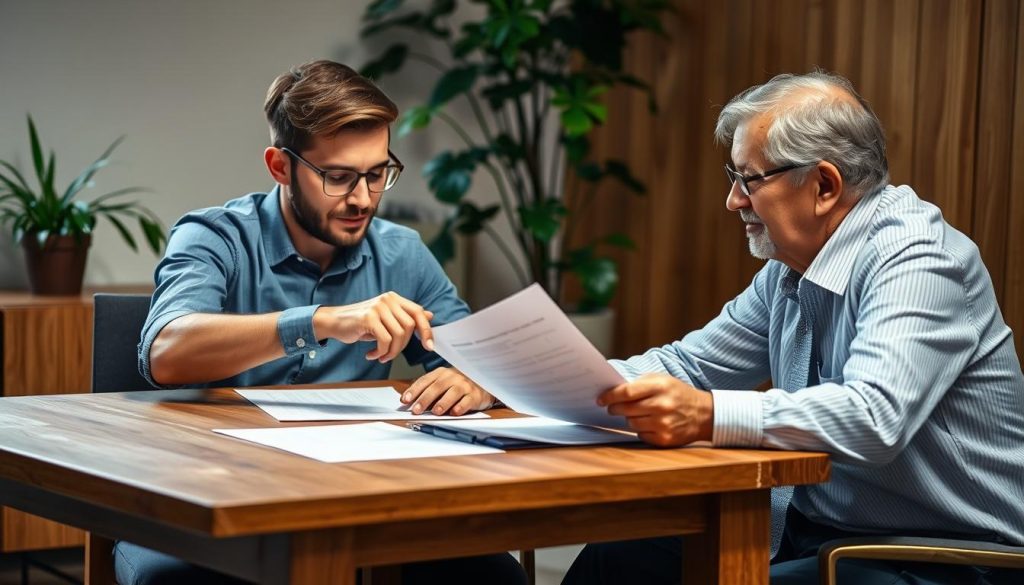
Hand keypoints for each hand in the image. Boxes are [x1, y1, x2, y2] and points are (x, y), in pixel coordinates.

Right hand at [314, 292, 433, 362]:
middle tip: (391, 354)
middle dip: (403, 346)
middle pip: (409, 326)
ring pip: (398, 335)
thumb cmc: (360, 323)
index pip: (418, 312)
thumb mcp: (386, 319)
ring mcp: (378, 307)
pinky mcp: (368, 318)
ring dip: (391, 352)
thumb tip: (430, 316)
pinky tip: (371, 354)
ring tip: (381, 356)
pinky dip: (380, 352)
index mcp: (394, 298)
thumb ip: (406, 317)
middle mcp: (388, 299)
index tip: (429, 346)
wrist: (334, 322)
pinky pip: (384, 340)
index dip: (426, 330)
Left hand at [401, 367, 494, 415]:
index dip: (414, 390)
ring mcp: (465, 385)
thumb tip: (410, 402)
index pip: (425, 380)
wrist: (483, 381)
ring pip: (452, 393)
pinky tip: (455, 412)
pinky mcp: (475, 395)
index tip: (405, 400)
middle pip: (437, 387)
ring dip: (443, 402)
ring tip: (435, 412)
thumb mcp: (443, 382)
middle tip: (416, 409)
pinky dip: (461, 406)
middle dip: (425, 399)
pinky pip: (467, 401)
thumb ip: (428, 390)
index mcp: (441, 373)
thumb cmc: (458, 384)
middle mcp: (453, 377)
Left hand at [597, 374, 712, 446]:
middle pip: (626, 409)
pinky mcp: (664, 439)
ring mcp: (664, 424)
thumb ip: (639, 384)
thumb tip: (613, 391)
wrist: (703, 414)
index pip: (626, 392)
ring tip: (636, 413)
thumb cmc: (677, 394)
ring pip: (631, 423)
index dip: (610, 396)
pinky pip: (640, 434)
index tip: (600, 399)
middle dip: (615, 408)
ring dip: (629, 418)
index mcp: (660, 386)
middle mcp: (662, 405)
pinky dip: (640, 429)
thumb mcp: (661, 380)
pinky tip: (648, 423)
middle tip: (612, 407)